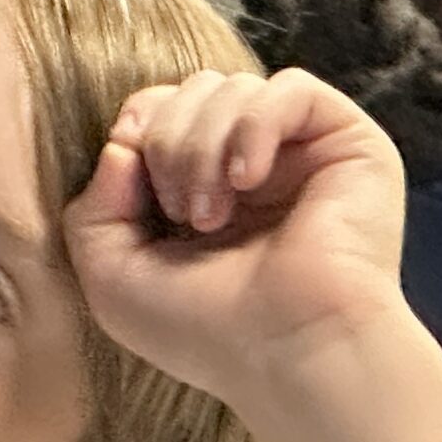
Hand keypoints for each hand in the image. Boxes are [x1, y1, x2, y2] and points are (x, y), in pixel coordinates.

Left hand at [63, 69, 406, 417]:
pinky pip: (289, 88)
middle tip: (182, 215)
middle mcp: (250, 163)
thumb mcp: (111, 274)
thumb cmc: (202, 329)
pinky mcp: (347, 142)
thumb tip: (120, 141)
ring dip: (203, 146)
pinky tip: (248, 181)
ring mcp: (299, 151)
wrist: (287, 355)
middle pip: (188, 91)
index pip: (157, 111)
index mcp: (200, 186)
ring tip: (212, 216)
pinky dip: (253, 127)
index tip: (135, 182)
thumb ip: (95, 205)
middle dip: (166, 143)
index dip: (136, 131)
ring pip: (230, 87)